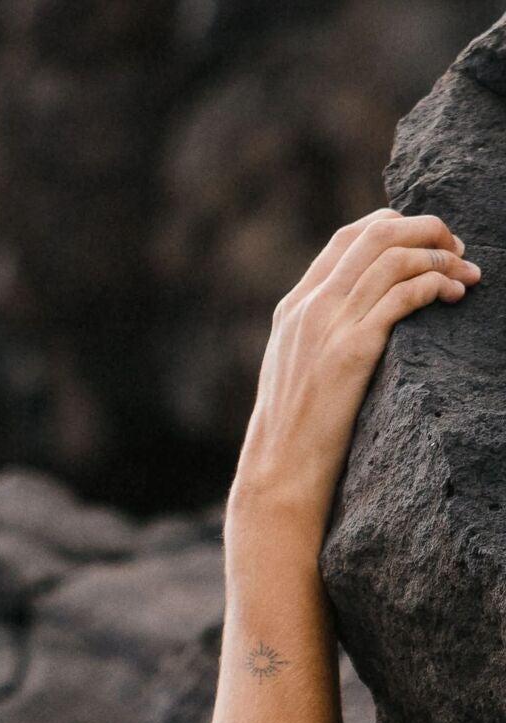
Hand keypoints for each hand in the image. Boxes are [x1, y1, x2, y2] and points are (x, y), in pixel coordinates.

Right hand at [231, 207, 479, 534]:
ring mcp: (328, 328)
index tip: (426, 240)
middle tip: (458, 247)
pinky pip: (403, 295)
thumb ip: (319, 335)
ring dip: (441, 256)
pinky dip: (435, 284)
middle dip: (426, 230)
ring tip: (466, 273)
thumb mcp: (296, 371)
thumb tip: (363, 316)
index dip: (395, 225)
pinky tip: (452, 295)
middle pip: (376, 235)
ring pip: (394, 258)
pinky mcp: (350, 352)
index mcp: (294, 308)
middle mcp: (309, 308)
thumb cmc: (293, 435)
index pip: (349, 238)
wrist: (278, 474)